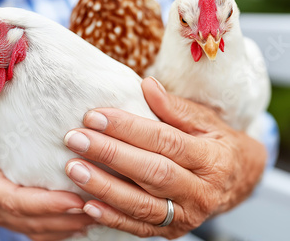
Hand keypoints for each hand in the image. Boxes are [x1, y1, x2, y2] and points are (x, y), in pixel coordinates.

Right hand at [0, 105, 94, 240]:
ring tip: (99, 214)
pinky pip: (38, 233)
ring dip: (68, 226)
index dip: (45, 204)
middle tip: (97, 207)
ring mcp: (4, 218)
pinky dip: (62, 231)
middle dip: (66, 218)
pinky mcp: (13, 220)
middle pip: (32, 221)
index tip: (73, 200)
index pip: (14, 201)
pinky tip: (84, 222)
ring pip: (38, 231)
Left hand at [63, 77, 266, 238]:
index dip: (128, 128)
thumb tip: (146, 85)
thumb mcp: (204, 121)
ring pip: (141, 204)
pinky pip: (138, 228)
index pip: (165, 141)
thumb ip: (174, 107)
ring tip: (74, 169)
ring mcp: (187, 216)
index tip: (94, 117)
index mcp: (212, 159)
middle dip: (110, 154)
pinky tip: (87, 205)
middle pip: (151, 173)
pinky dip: (112, 218)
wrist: (237, 180)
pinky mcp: (171, 231)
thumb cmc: (215, 143)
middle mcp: (201, 192)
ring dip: (104, 187)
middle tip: (75, 139)